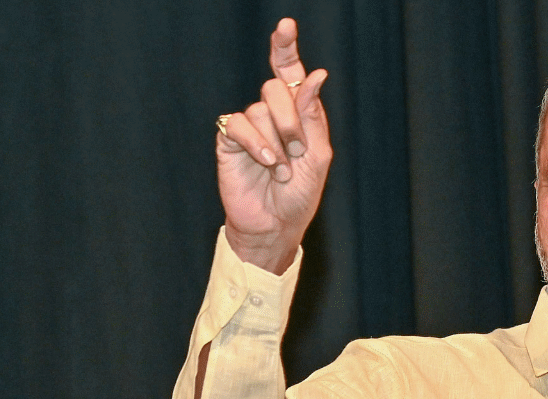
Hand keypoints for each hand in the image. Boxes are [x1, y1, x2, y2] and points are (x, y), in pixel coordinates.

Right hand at [216, 18, 331, 273]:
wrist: (276, 225)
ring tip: (281, 169)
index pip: (288, 72)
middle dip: (292, 121)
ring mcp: (249, 126)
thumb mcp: (318, 155)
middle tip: (298, 152)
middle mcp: (271, 114)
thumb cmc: (299, 194)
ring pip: (260, 108)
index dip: (285, 47)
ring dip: (278, 142)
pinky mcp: (229, 140)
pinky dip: (257, 143)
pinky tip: (265, 162)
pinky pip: (239, 124)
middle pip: (275, 88)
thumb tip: (315, 74)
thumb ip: (313, 115)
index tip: (286, 25)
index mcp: (297, 114)